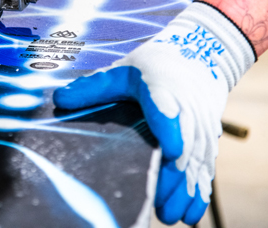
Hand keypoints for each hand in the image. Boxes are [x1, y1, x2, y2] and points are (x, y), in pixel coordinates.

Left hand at [53, 2, 254, 224]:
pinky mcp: (207, 138)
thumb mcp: (122, 69)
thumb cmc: (155, 64)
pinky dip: (200, 191)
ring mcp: (200, 125)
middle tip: (158, 205)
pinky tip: (190, 214)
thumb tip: (60, 99)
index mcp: (162, 86)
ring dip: (185, 190)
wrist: (201, 55)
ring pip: (197, 160)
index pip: (165, 105)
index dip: (169, 126)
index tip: (171, 150)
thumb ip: (93, 87)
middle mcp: (186, 108)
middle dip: (173, 176)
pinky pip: (206, 166)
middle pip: (185, 143)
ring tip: (169, 216)